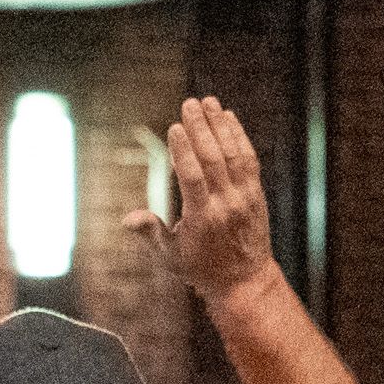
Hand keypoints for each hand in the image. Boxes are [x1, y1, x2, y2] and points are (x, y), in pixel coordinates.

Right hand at [130, 96, 276, 299]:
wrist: (244, 281)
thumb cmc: (201, 269)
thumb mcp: (170, 257)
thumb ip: (151, 233)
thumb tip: (127, 219)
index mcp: (202, 219)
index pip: (193, 178)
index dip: (184, 151)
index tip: (175, 127)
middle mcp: (226, 205)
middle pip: (214, 159)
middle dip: (201, 128)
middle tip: (190, 103)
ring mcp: (244, 197)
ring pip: (233, 154)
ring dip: (221, 125)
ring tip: (209, 102)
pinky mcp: (256, 193)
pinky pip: (248, 159)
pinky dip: (239, 136)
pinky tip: (229, 118)